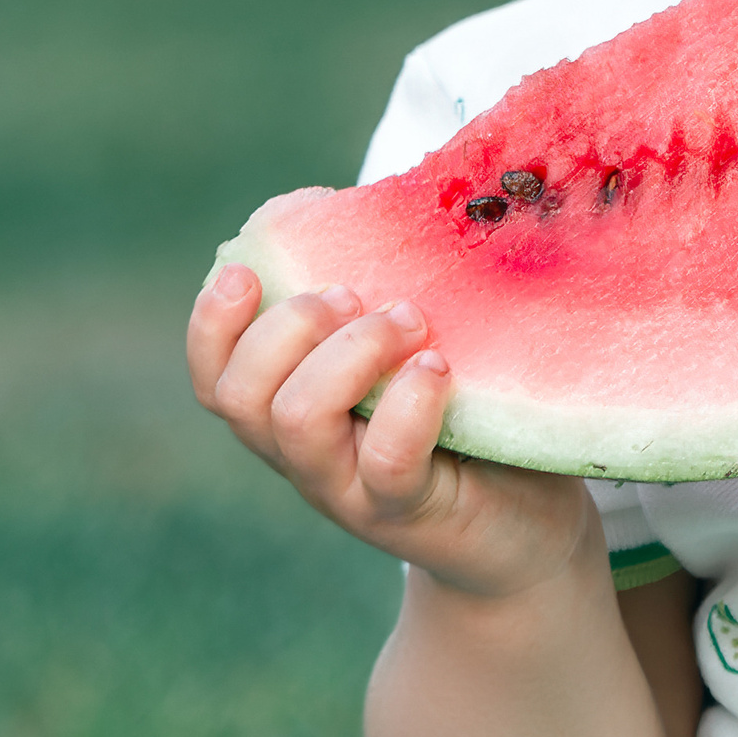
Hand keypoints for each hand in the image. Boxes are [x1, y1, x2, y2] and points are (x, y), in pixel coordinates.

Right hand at [185, 266, 594, 601]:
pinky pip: (384, 459)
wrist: (526, 529)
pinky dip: (407, 402)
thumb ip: (377, 300)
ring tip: (411, 322)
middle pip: (239, 395)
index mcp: (291, 410)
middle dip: (287, 326)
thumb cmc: (468, 423)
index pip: (214, 375)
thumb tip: (363, 207)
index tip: (248, 270)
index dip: (211, 323)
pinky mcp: (408, 511)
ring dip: (347, 352)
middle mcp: (305, 456)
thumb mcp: (412, 354)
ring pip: (296, 421)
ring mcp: (350, 488)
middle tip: (355, 295)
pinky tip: (438, 368)